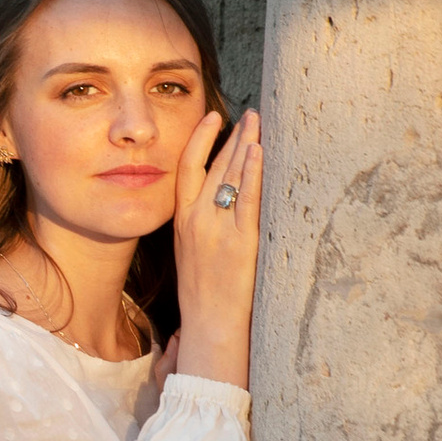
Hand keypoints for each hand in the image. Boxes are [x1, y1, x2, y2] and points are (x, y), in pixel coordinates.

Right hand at [160, 106, 261, 391]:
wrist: (210, 327)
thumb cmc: (203, 297)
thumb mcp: (191, 255)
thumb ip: (200, 228)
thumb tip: (215, 205)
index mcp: (181, 223)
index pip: (187, 169)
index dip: (199, 140)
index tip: (213, 117)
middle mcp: (196, 221)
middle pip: (214, 167)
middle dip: (232, 136)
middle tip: (250, 113)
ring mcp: (218, 230)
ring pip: (231, 177)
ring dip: (246, 146)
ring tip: (259, 122)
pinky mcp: (241, 242)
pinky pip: (248, 200)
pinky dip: (253, 173)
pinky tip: (259, 151)